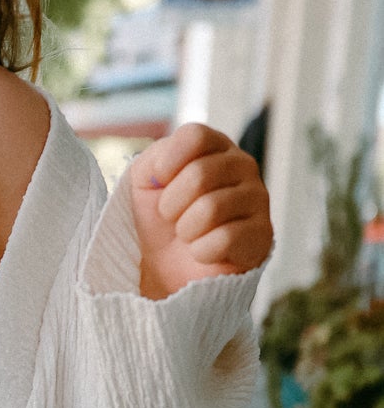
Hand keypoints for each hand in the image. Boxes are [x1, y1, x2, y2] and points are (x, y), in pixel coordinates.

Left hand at [130, 123, 274, 300]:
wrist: (168, 271)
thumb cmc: (159, 223)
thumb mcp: (144, 183)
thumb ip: (154, 158)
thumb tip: (166, 161)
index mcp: (215, 147)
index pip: (195, 136)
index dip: (167, 164)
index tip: (158, 184)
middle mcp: (242, 166)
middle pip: (200, 174)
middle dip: (171, 205)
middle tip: (172, 218)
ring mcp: (257, 199)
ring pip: (211, 208)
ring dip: (186, 230)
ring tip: (187, 236)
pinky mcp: (262, 235)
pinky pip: (225, 239)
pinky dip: (201, 251)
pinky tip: (203, 253)